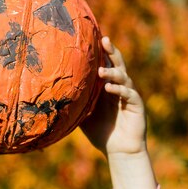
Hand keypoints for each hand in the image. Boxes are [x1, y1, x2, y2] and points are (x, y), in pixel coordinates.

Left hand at [80, 36, 156, 188]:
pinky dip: (119, 89)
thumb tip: (50, 93)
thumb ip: (74, 101)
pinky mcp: (136, 106)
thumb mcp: (82, 113)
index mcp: (107, 86)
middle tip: (105, 40)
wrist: (118, 151)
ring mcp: (129, 95)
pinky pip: (129, 94)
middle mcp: (119, 86)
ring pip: (123, 77)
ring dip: (112, 72)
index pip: (105, 64)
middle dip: (112, 52)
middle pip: (117, 64)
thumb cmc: (100, 131)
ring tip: (101, 70)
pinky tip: (109, 87)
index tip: (95, 37)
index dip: (102, 52)